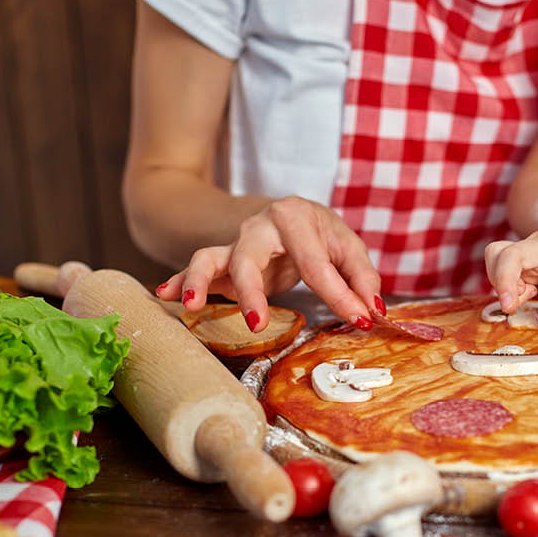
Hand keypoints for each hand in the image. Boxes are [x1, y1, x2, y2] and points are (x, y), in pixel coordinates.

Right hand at [156, 197, 380, 330]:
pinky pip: (197, 268)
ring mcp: (237, 243)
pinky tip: (166, 296)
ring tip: (192, 306)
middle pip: (249, 257)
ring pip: (210, 258)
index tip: (358, 320)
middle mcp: (260, 226)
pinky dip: (181, 281)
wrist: (294, 215)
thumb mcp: (349, 249)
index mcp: (296, 217)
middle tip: (257, 322)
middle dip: (251, 290)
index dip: (338, 295)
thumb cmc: (323, 234)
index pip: (316, 263)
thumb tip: (371, 311)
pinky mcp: (223, 260)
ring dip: (199, 282)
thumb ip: (362, 279)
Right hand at [484, 203, 537, 342]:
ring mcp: (524, 248)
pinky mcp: (515, 256)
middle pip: (510, 256)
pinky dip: (502, 282)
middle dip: (504, 283)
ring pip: (495, 257)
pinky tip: (524, 291)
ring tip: (525, 297)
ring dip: (502, 284)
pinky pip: (495, 265)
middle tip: (509, 307)